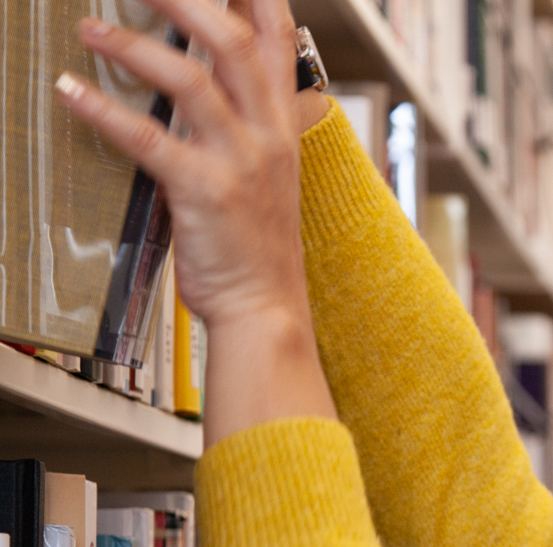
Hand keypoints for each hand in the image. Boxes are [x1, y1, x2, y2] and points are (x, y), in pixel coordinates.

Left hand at [56, 0, 336, 444]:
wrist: (266, 308)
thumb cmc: (257, 246)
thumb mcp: (266, 174)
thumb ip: (243, 125)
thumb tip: (201, 86)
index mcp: (281, 126)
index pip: (277, 39)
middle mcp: (266, 136)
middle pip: (230, 41)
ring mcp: (239, 163)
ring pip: (190, 80)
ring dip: (131, 47)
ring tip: (88, 30)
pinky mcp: (204, 193)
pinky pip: (147, 140)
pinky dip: (102, 111)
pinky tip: (70, 93)